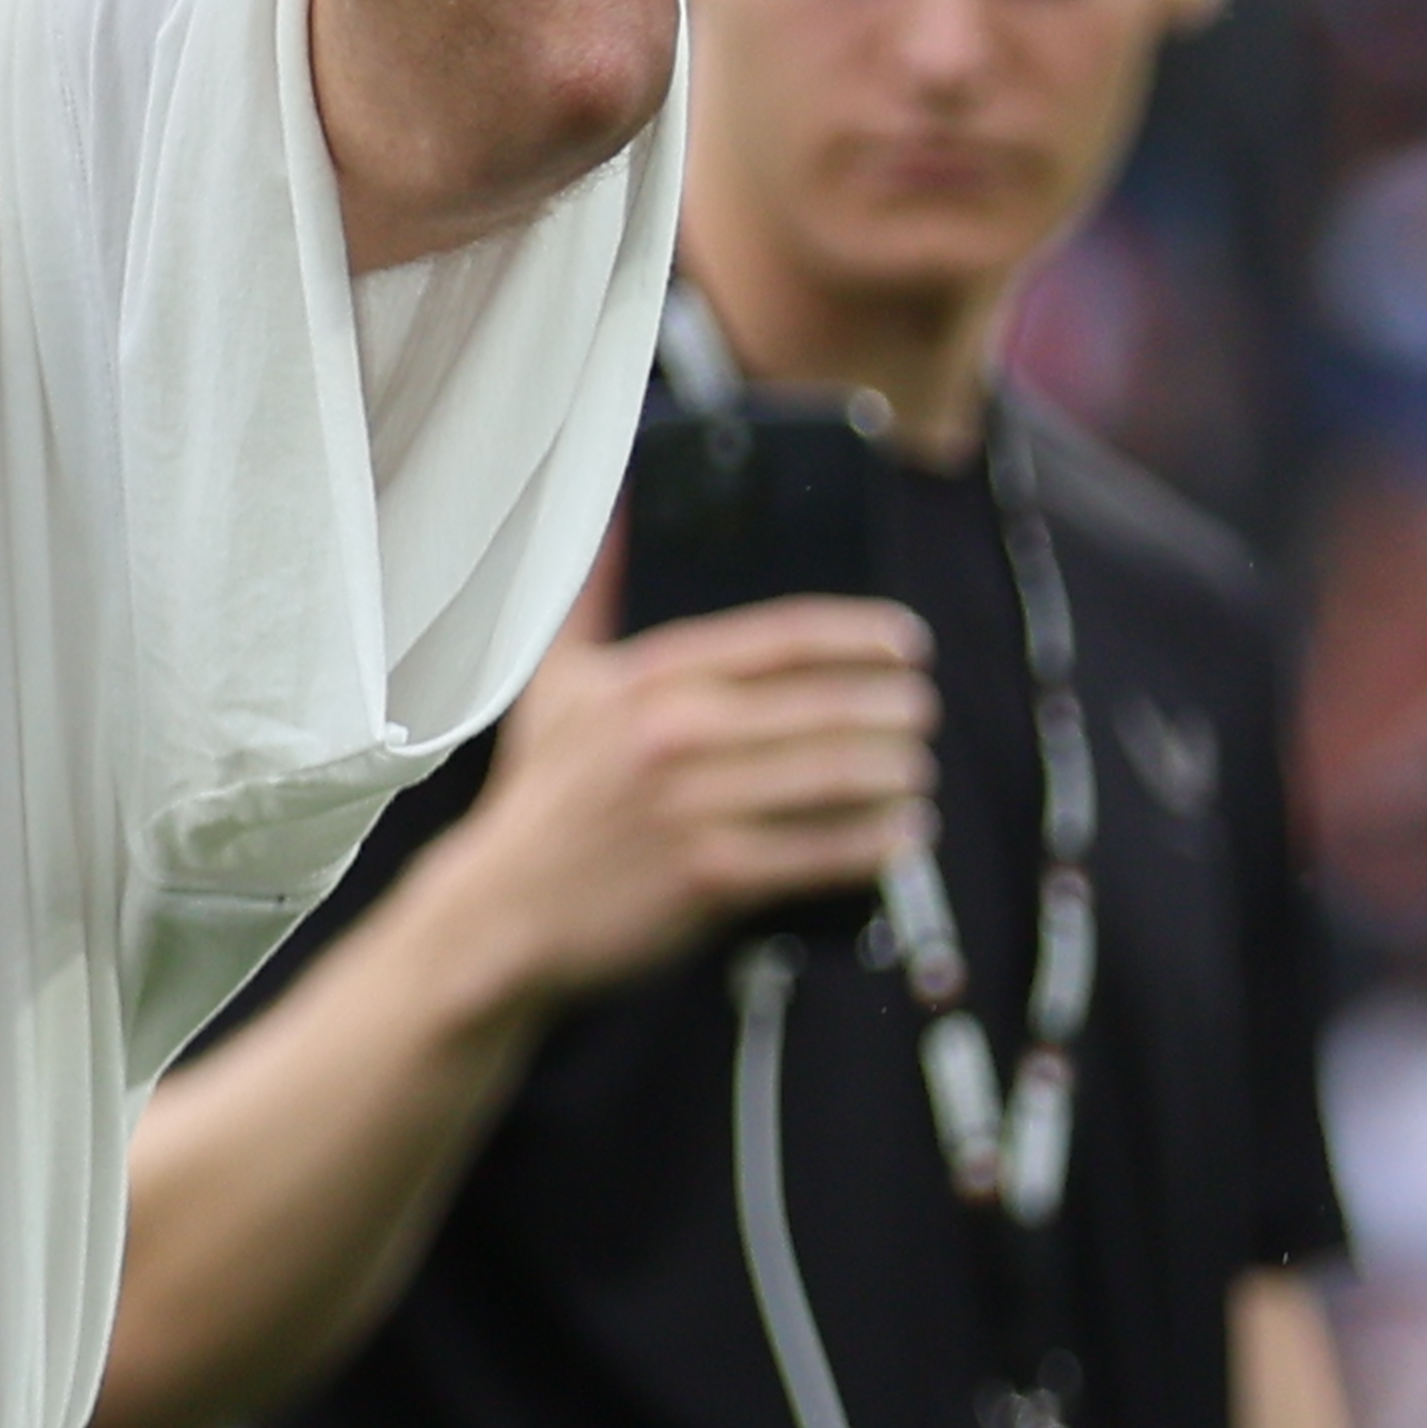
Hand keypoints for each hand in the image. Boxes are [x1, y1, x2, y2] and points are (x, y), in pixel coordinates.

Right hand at [427, 575, 938, 1010]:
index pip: (780, 637)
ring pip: (831, 779)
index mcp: (648, 679)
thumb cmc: (542, 798)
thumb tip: (615, 515)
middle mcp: (673, 733)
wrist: (505, 912)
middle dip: (891, 709)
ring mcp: (693, 807)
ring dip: (894, 775)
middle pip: (821, 707)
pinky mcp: (710, 876)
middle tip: (921, 712)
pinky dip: (872, 845)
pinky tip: (901, 837)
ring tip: (916, 774)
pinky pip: (818, 853)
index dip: (858, 634)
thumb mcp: (557, 684)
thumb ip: (594, 597)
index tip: (905, 641)